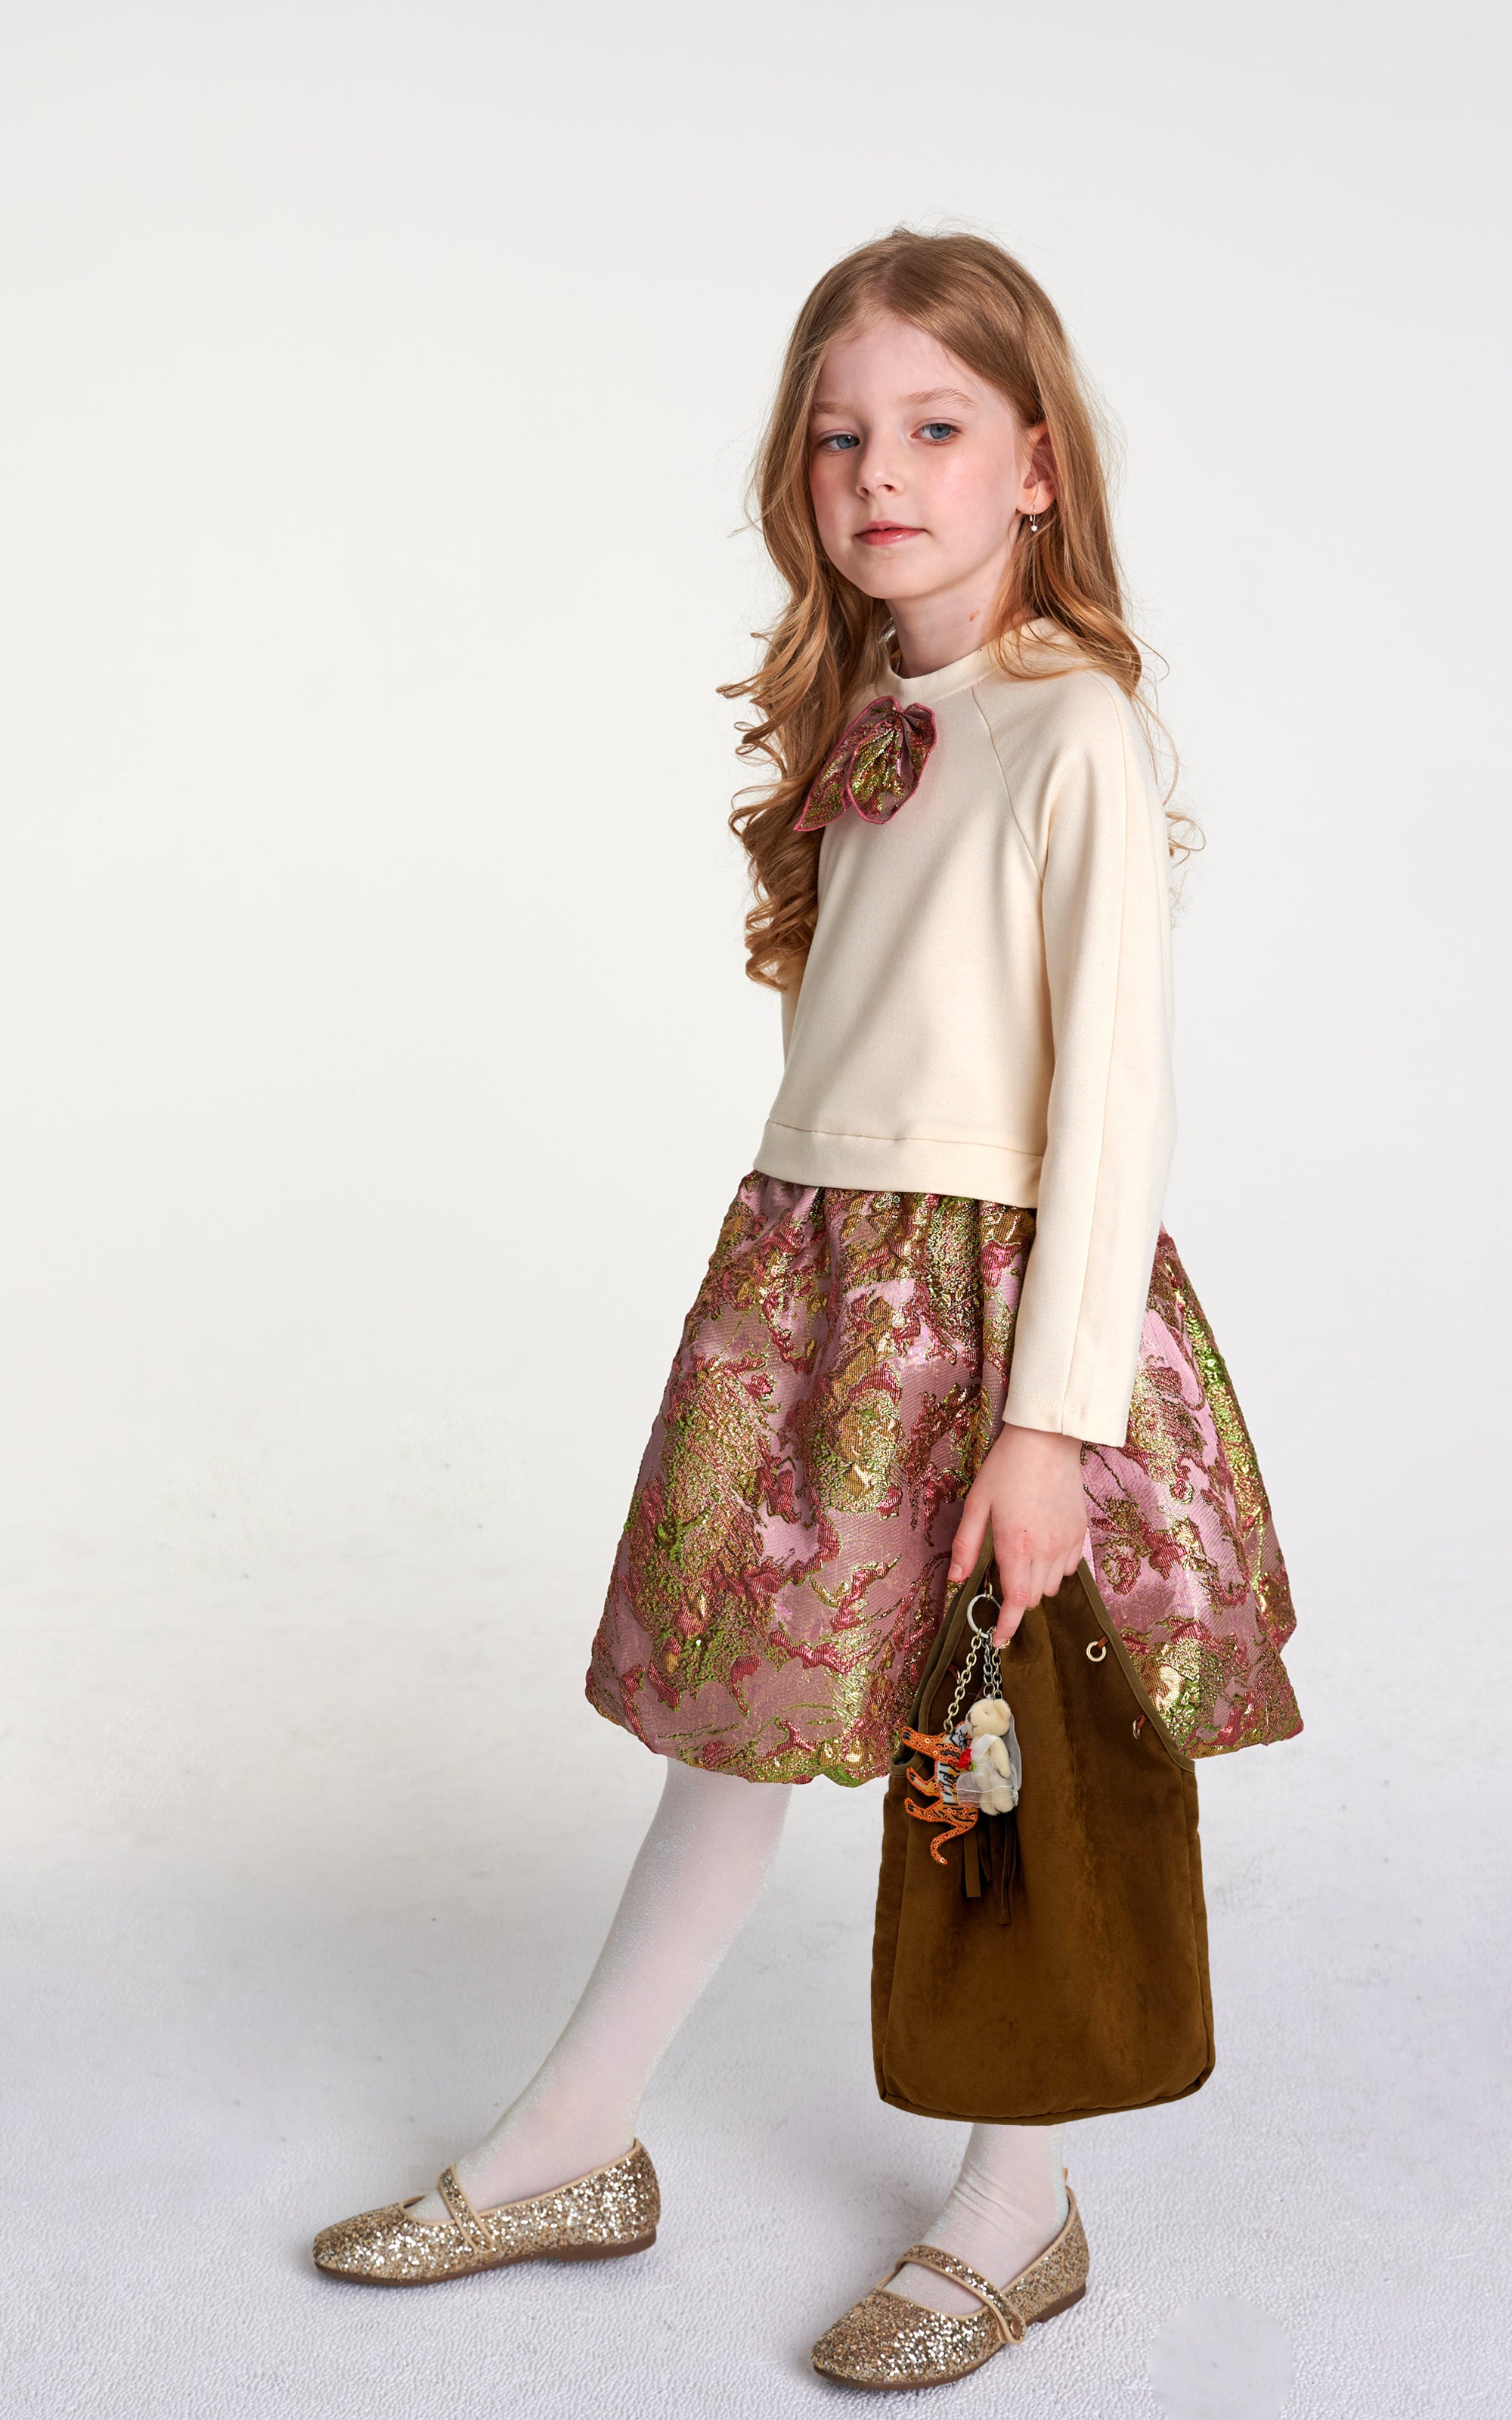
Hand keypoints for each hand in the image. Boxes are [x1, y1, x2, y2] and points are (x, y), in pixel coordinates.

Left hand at [947, 1423, 1087, 1646]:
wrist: (1047, 1440)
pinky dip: (1053, 1568)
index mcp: (1016, 1545)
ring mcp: (1067, 1543)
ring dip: (1035, 1583)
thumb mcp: (976, 1504)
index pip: (1016, 1602)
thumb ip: (967, 1546)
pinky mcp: (1080, 1533)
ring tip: (1022, 1556)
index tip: (998, 1640)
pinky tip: (1041, 1546)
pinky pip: (1069, 1568)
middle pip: (1033, 1598)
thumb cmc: (1006, 1468)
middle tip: (1002, 1575)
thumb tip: (956, 1580)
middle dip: (1016, 1598)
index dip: (1007, 1626)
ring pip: (1052, 1586)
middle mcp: (1046, 1550)